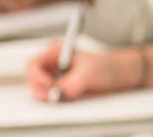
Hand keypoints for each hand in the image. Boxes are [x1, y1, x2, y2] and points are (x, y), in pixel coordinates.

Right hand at [25, 40, 142, 101]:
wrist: (120, 74)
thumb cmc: (107, 66)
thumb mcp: (89, 73)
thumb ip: (72, 83)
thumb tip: (59, 92)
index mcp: (55, 51)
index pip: (32, 64)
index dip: (37, 76)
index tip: (50, 84)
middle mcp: (52, 64)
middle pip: (32, 79)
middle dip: (40, 88)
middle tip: (54, 96)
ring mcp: (56, 77)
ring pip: (39, 89)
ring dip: (47, 95)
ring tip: (66, 94)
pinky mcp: (61, 89)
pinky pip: (50, 97)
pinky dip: (55, 100)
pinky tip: (69, 96)